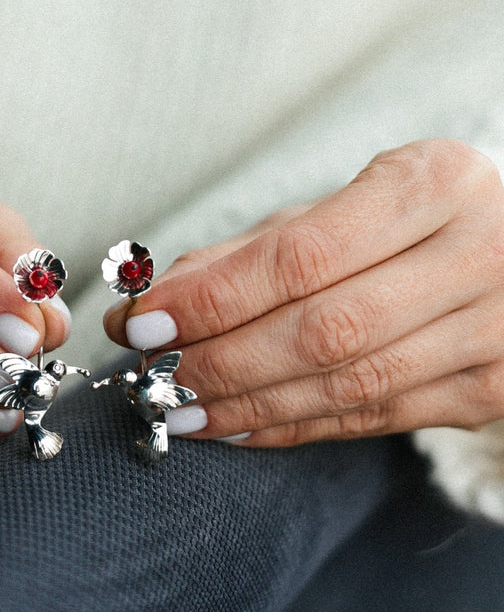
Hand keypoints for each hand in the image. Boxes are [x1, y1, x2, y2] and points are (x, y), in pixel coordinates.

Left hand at [104, 140, 503, 444]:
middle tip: (152, 375)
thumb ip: (249, 251)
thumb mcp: (338, 206)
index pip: (303, 256)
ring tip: (179, 408)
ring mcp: (494, 331)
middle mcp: (480, 255)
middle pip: (324, 330)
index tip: (142, 322)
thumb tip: (151, 305)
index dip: (214, 298)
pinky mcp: (489, 391)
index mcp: (437, 185)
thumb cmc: (409, 217)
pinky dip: (293, 426)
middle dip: (221, 360)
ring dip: (248, 406)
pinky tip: (236, 427)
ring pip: (348, 386)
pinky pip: (374, 420)